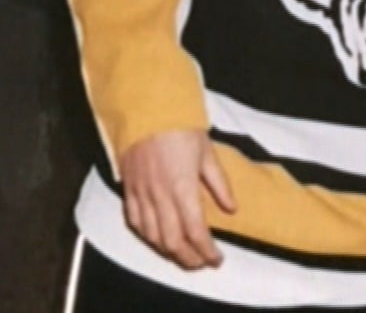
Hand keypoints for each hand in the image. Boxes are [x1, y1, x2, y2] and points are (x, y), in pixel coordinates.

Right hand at [120, 129, 236, 268]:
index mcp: (182, 186)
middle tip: (202, 262)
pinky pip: (134, 222)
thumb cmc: (181, 125)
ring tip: (183, 255)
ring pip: (152, 237)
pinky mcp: (128, 189)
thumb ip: (219, 183)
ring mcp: (141, 194)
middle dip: (188, 259)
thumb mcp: (207, 151)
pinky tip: (156, 239)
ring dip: (168, 252)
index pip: (195, 231)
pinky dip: (147, 237)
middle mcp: (160, 196)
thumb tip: (232, 209)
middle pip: (173, 241)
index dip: (207, 251)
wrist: (147, 108)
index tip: (217, 259)